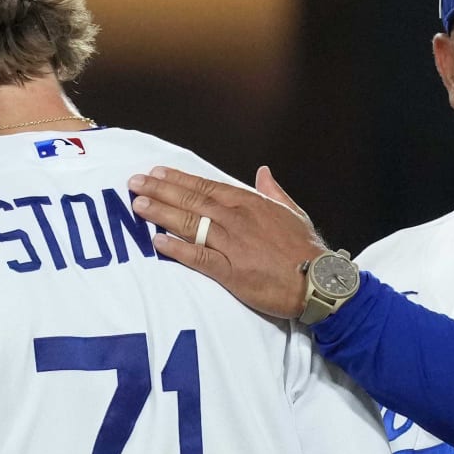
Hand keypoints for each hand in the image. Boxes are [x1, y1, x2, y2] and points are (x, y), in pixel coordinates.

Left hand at [128, 165, 328, 318]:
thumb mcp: (293, 212)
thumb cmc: (306, 249)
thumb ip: (273, 192)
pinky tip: (158, 242)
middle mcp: (238, 219)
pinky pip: (198, 257)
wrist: (318, 281)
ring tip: (138, 205)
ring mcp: (233, 245)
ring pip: (191, 224)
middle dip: (161, 191)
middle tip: (135, 183)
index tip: (157, 173)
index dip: (179, 180)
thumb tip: (263, 173)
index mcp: (251, 204)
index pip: (207, 187)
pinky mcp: (231, 272)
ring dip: (162, 214)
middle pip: (192, 201)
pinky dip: (177, 248)